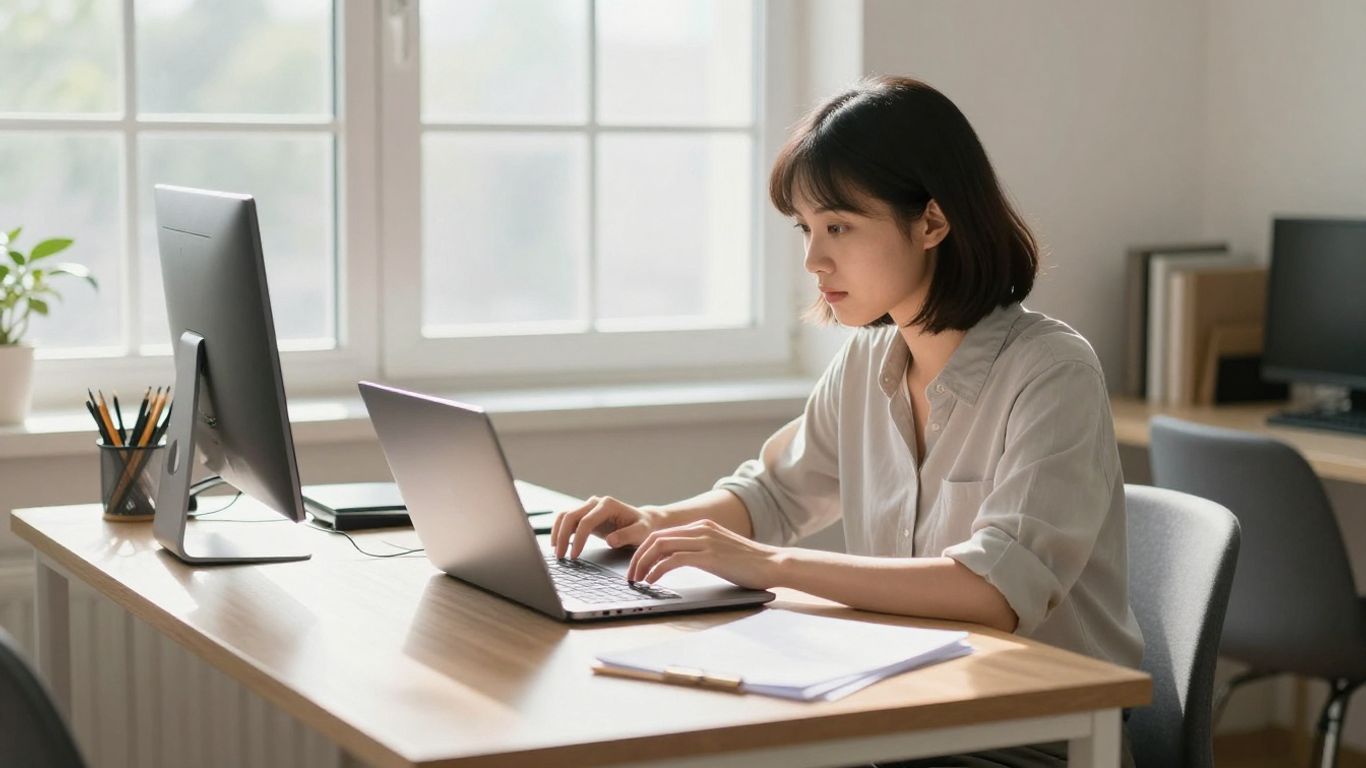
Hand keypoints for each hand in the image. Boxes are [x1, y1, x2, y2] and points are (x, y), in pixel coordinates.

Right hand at [551, 496, 661, 559]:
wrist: (643, 521)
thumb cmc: (643, 527)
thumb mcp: (641, 532)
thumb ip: (627, 535)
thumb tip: (611, 541)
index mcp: (608, 505)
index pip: (586, 521)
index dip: (578, 539)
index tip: (574, 555)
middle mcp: (596, 502)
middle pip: (570, 516)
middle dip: (562, 536)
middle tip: (560, 556)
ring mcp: (589, 507)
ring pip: (565, 516)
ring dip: (558, 533)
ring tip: (556, 551)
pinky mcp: (586, 515)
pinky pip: (567, 520)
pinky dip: (560, 531)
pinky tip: (558, 544)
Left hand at [627, 519, 783, 589]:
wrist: (773, 564)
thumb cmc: (749, 564)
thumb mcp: (719, 551)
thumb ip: (700, 551)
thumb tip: (678, 562)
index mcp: (701, 527)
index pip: (662, 534)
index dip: (643, 550)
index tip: (636, 567)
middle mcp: (700, 529)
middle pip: (655, 538)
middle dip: (637, 557)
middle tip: (630, 575)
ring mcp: (704, 541)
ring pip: (660, 546)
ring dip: (643, 564)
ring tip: (637, 580)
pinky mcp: (709, 556)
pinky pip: (673, 560)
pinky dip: (657, 570)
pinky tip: (652, 581)